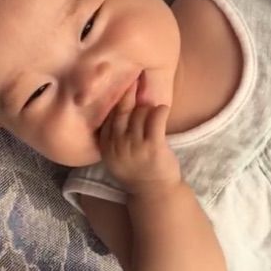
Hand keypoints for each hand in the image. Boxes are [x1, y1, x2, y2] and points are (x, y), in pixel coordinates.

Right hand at [98, 80, 181, 196]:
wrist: (155, 192)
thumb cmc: (137, 171)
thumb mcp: (116, 156)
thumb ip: (113, 136)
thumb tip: (117, 108)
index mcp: (107, 147)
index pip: (109, 116)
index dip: (116, 99)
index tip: (122, 83)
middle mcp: (118, 145)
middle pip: (123, 110)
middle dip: (130, 93)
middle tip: (137, 77)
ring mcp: (135, 146)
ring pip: (141, 113)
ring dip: (149, 109)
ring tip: (154, 112)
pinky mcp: (153, 147)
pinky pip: (156, 119)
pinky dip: (161, 111)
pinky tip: (163, 109)